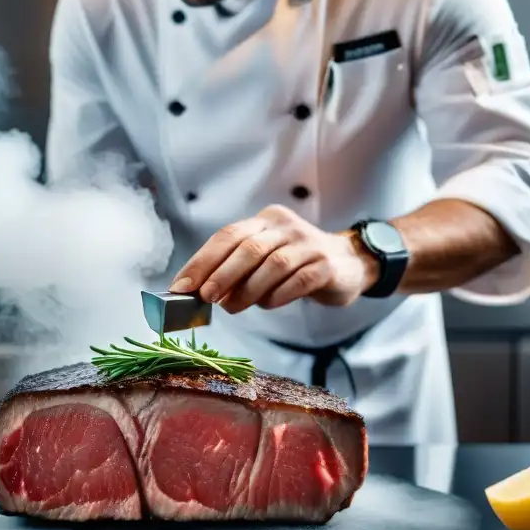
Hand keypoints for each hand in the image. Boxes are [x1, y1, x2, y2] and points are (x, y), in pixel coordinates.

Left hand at [169, 205, 378, 312]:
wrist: (348, 264)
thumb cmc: (296, 266)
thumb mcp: (263, 261)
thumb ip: (235, 272)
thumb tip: (198, 293)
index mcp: (264, 221)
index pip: (227, 236)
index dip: (201, 261)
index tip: (181, 287)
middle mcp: (286, 226)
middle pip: (249, 248)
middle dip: (222, 275)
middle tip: (206, 298)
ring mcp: (309, 244)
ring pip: (273, 264)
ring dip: (248, 290)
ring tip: (232, 308)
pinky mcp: (326, 265)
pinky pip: (299, 280)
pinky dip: (278, 295)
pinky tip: (267, 305)